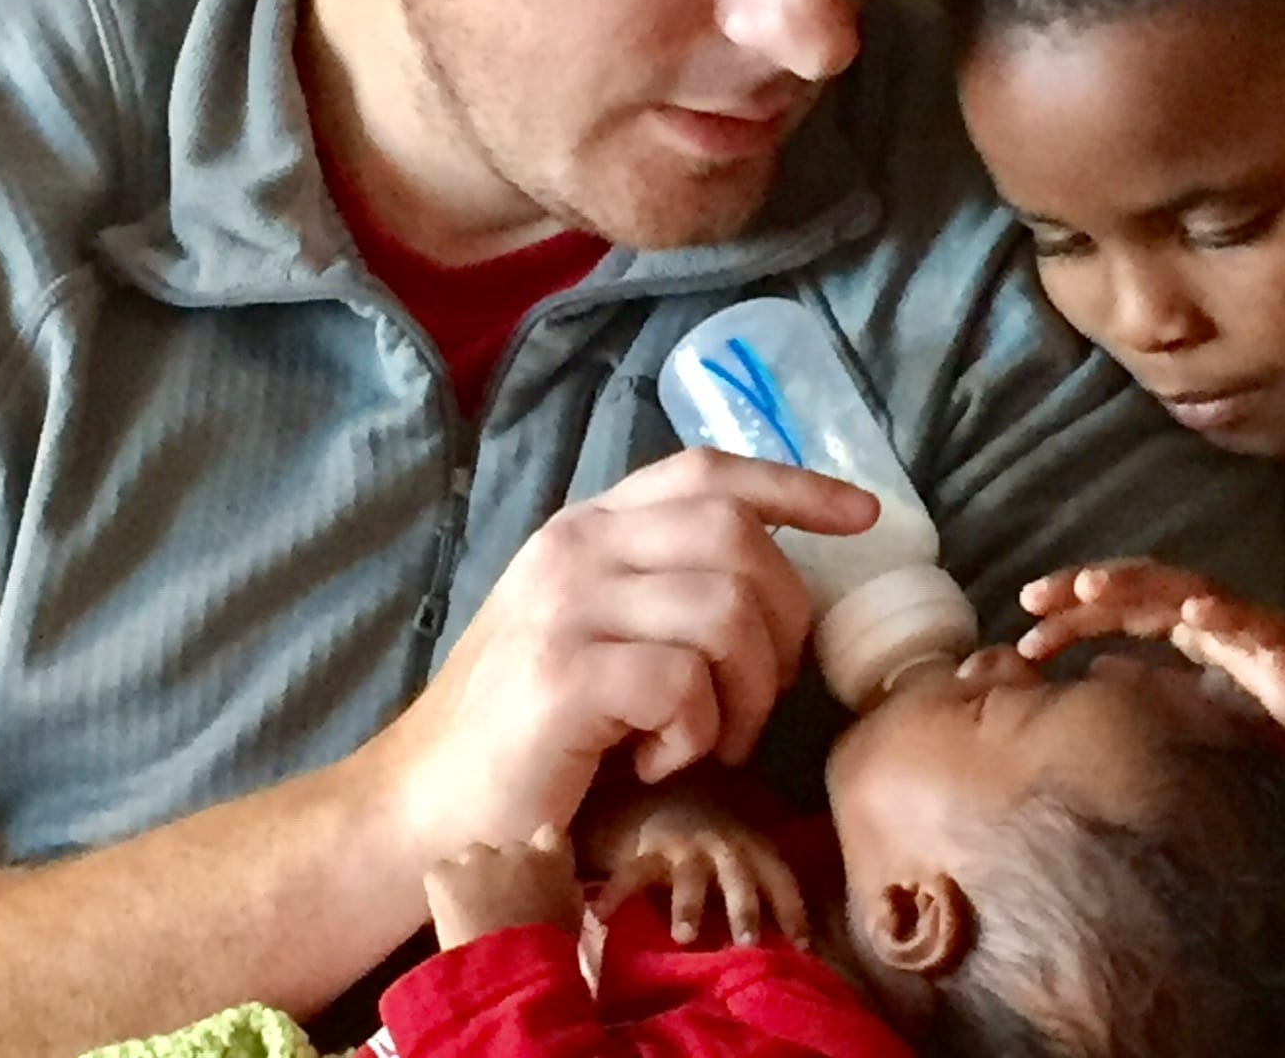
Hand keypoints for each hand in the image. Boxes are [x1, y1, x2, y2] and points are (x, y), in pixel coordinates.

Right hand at [372, 450, 876, 857]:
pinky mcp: (564, 675)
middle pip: (738, 537)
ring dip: (746, 692)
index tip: (863, 515)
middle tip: (760, 697)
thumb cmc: (528, 733)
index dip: (794, 486)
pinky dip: (696, 733)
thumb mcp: (594, 631)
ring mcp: (566, 606)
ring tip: (709, 739)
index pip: (706, 471)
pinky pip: (686, 683)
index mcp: (588, 527)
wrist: (421, 813)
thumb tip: (777, 583)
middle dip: (784, 621)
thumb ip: (663, 587)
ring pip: (726, 611)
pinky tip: (658, 760)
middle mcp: (574, 546)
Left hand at [425, 825, 583, 948]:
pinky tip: (448, 915)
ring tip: (472, 912)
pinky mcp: (443, 876)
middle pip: (506, 850)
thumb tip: (558, 882)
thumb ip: (565, 888)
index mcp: (551, 857)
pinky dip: (443, 891)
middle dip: (503, 870)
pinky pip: (440, 875)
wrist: (510, 969)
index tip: (537, 872)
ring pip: (471, 859)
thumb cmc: (551, 949)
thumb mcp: (573, 914)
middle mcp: (514, 849)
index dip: (541, 851)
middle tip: (502, 903)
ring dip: (473, 878)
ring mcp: (476, 859)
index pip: (550, 834)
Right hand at [593, 801, 808, 948]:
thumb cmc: (715, 823)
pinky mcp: (647, 849)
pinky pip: (632, 874)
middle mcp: (723, 845)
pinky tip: (601, 915)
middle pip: (739, 878)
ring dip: (690, 905)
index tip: (803, 945)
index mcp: (752, 845)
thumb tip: (801, 926)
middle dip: (745, 908)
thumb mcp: (747, 837)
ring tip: (683, 936)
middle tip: (748, 942)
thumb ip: (765, 868)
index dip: (792, 909)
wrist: (665, 781)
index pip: (780, 877)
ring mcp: (684, 846)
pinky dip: (617, 894)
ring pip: (690, 878)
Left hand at [1020, 560, 1284, 808]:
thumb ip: (1160, 690)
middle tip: (1031, 597)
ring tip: (1091, 587)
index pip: (1125, 608)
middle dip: (1086, 589)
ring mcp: (1257, 630)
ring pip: (1190, 592)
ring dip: (1138, 586)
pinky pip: (1254, 628)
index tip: (1024, 626)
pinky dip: (1222, 616)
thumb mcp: (1208, 713)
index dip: (1075, 612)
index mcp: (1199, 632)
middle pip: (1145, 587)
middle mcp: (1222, 619)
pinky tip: (1191, 614)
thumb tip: (1097, 676)